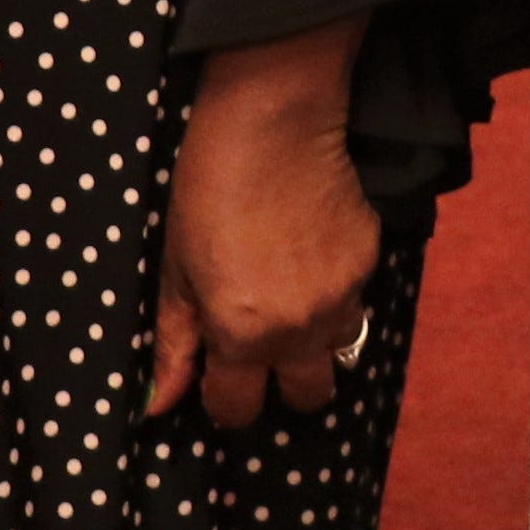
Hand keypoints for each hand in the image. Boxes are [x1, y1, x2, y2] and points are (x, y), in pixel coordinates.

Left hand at [146, 30, 381, 432]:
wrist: (276, 120)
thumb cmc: (209, 187)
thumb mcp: (175, 267)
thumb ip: (174, 341)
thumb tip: (158, 405)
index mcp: (243, 333)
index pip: (238, 408)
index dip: (222, 397)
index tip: (215, 372)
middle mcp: (300, 328)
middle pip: (306, 398)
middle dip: (281, 383)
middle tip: (260, 346)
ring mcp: (343, 295)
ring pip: (338, 352)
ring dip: (314, 342)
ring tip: (290, 300)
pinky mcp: (371, 260)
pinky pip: (355, 300)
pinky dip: (334, 293)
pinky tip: (310, 255)